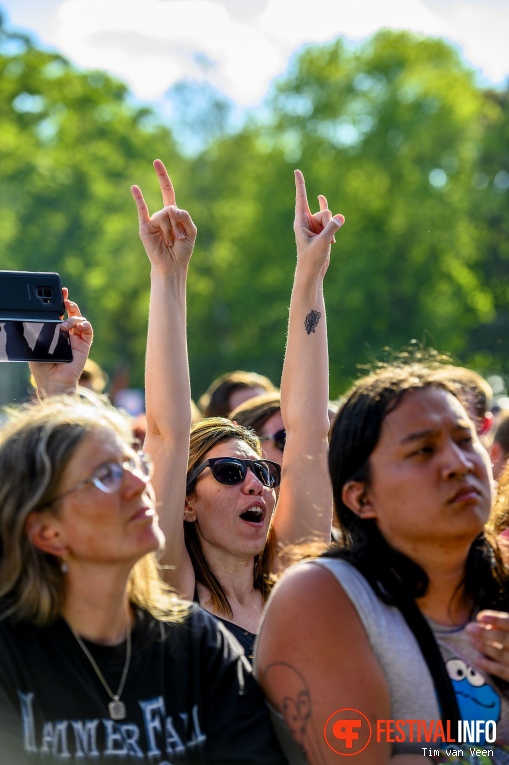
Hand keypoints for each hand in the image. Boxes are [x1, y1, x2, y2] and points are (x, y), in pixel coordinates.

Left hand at [29, 289, 92, 397]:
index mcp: (55, 332)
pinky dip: (85, 325)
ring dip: (73, 318)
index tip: (60, 292)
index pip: (59, 313)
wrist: (53, 381)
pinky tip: (79, 325)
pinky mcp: (84, 344)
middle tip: (65, 298)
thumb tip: (36, 320)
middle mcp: (68, 333)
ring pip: (80, 319)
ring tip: (64, 326)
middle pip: (71, 312)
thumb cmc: (42, 367)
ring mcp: (77, 338)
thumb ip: (37, 332)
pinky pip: (88, 330)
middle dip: (69, 302)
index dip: (60, 302)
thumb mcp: (35, 345)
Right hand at [131, 159, 196, 273]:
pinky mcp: (145, 227)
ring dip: (171, 232)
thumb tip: (170, 207)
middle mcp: (161, 214)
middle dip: (169, 200)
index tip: (155, 162)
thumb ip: (185, 216)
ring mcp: (152, 220)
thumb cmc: (182, 250)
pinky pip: (142, 211)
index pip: (167, 191)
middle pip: (170, 207)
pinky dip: (139, 199)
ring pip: (165, 217)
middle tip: (168, 201)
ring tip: (170, 243)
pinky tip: (134, 187)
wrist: (172, 265)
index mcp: (173, 213)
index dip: (162, 177)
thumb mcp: (191, 231)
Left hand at [293, 169, 344, 277]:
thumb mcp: (322, 243)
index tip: (296, 170)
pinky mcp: (322, 231)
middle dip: (328, 222)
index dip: (300, 184)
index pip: (301, 199)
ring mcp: (315, 226)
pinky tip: (332, 240)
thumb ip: (332, 228)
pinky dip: (334, 231)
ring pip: (330, 218)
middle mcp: (307, 222)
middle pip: (324, 212)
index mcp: (300, 222)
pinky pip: (332, 221)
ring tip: (327, 242)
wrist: (312, 272)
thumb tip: (341, 217)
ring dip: (332, 230)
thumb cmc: (311, 259)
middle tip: (324, 238)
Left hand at [466, 609, 508, 680]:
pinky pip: (505, 673)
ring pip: (503, 655)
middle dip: (486, 633)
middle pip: (506, 639)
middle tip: (469, 628)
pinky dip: (490, 666)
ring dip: (485, 647)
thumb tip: (495, 623)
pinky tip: (478, 660)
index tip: (481, 616)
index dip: (497, 619)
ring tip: (471, 641)